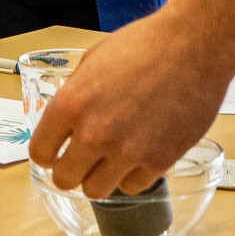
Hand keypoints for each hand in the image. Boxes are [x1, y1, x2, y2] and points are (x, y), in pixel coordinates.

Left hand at [26, 7, 234, 197]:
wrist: (195, 45)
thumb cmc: (147, 44)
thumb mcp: (94, 59)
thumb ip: (74, 94)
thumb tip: (66, 120)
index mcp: (71, 104)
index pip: (39, 153)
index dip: (48, 152)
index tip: (56, 151)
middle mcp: (95, 133)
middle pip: (64, 179)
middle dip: (71, 169)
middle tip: (83, 159)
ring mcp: (127, 151)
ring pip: (96, 191)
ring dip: (101, 176)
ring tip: (113, 157)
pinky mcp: (159, 161)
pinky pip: (132, 187)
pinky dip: (132, 175)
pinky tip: (139, 154)